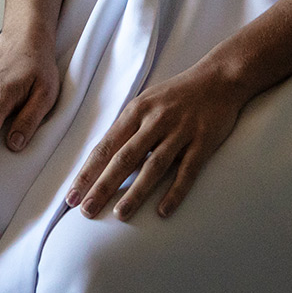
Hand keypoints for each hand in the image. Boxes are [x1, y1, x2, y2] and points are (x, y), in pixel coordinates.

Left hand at [65, 62, 246, 221]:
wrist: (220, 78)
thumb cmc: (177, 94)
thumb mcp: (147, 102)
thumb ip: (127, 128)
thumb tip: (102, 159)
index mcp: (137, 111)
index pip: (106, 146)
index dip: (87, 173)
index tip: (71, 196)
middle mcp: (156, 120)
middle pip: (124, 157)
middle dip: (103, 185)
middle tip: (86, 210)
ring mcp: (180, 131)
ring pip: (154, 166)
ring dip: (136, 191)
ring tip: (120, 214)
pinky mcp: (203, 141)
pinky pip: (187, 171)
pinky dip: (175, 192)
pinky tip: (163, 211)